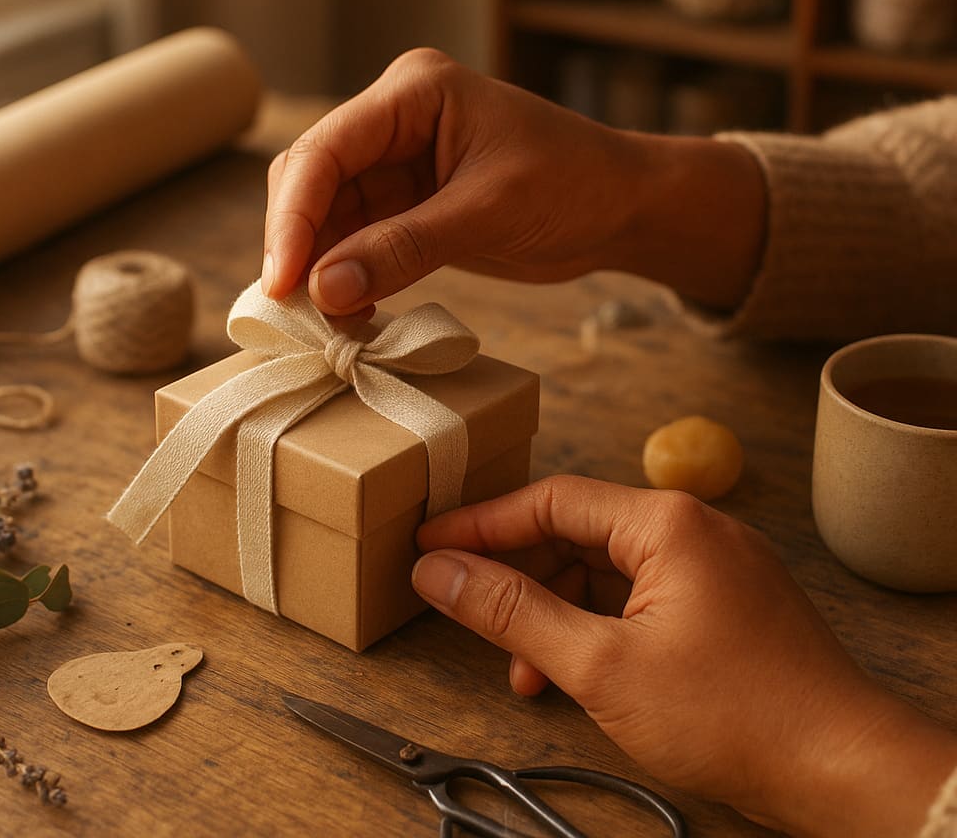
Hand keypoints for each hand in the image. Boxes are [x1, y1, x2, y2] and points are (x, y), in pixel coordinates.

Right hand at [263, 49, 765, 313]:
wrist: (621, 207)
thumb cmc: (573, 185)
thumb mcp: (488, 212)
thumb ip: (404, 247)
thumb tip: (323, 290)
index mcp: (413, 92)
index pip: (326, 150)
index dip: (294, 218)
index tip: (284, 282)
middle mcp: (394, 120)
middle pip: (313, 180)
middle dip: (299, 244)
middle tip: (293, 313)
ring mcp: (397, 162)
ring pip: (328, 215)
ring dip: (319, 267)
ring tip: (320, 326)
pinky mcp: (408, 203)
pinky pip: (358, 239)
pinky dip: (348, 276)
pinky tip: (347, 316)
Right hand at [412, 477, 956, 836]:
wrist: (844, 770)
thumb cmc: (735, 714)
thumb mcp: (601, 664)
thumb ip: (512, 611)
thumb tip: (440, 572)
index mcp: (665, 520)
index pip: (549, 501)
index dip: (480, 523)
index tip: (428, 542)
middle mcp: (692, 528)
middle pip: (576, 532)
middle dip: (518, 575)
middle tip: (463, 605)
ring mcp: (712, 566)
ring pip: (607, 571)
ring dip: (556, 612)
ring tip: (524, 670)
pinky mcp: (723, 603)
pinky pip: (641, 597)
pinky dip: (599, 628)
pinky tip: (576, 674)